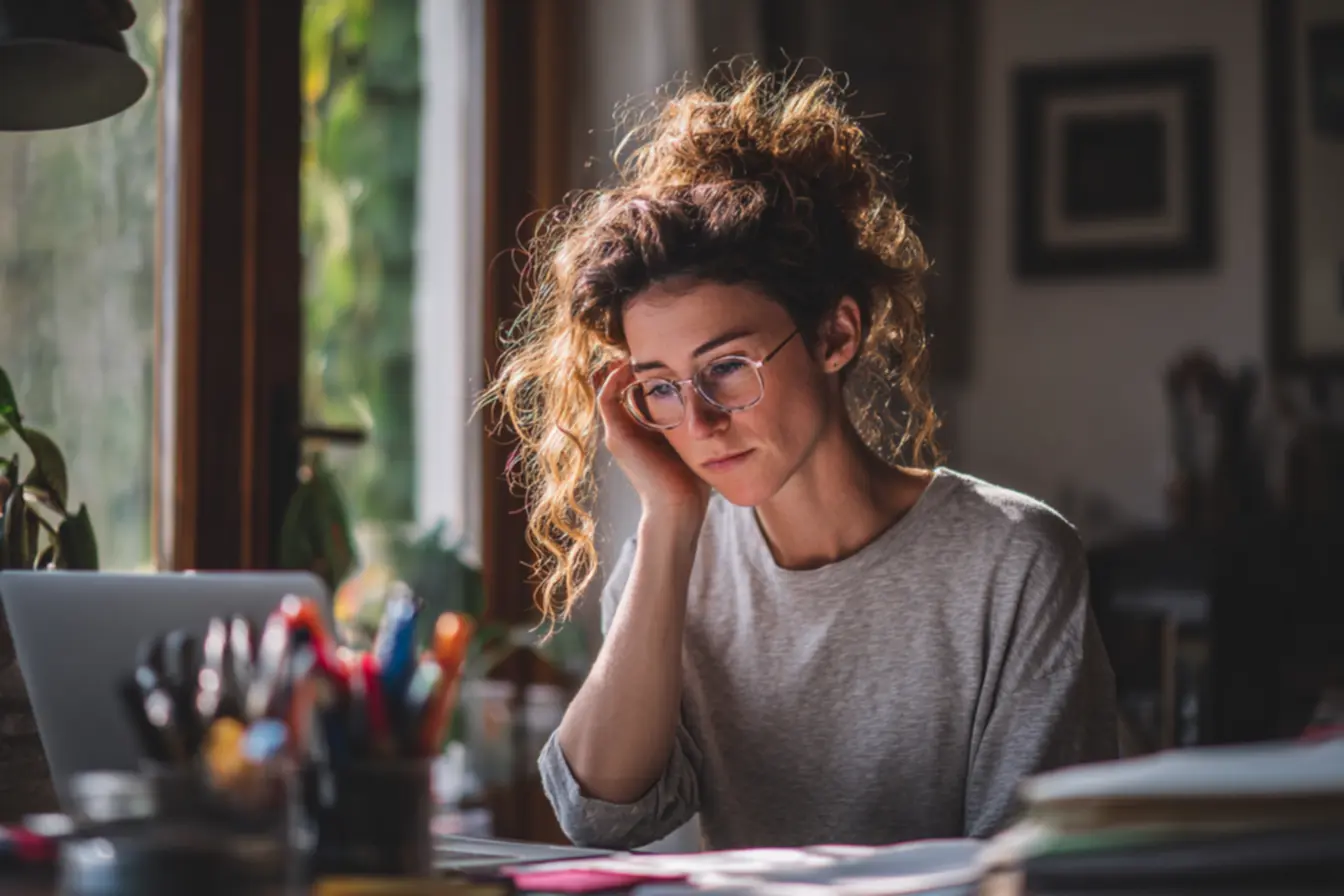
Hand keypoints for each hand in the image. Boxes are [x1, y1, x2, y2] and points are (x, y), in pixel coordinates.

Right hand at [597, 362, 708, 521]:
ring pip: (607, 389)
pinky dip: (614, 380)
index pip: (630, 392)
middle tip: (643, 343)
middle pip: (616, 387)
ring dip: (618, 367)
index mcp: (639, 431)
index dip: (639, 370)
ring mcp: (616, 434)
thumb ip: (691, 420)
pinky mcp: (617, 438)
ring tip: (634, 348)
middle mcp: (623, 431)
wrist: (680, 507)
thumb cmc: (690, 479)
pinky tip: (630, 365)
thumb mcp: (690, 439)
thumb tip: (711, 398)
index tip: (657, 351)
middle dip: (626, 364)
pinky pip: (607, 399)